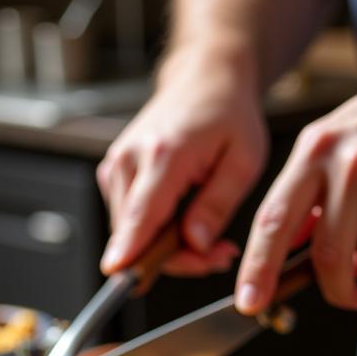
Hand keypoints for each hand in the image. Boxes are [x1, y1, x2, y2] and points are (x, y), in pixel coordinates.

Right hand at [98, 47, 268, 276]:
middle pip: (138, 236)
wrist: (204, 80)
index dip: (130, 249)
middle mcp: (131, 159)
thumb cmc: (228, 116)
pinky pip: (130, 224)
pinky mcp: (112, 174)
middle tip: (220, 253)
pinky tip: (185, 221)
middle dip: (178, 258)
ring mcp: (116, 166)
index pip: (142, 214)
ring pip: (133, 235)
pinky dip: (157, 233)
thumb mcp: (244, 161)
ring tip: (208, 234)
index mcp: (165, 154)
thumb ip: (217, 206)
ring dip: (170, 248)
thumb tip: (194, 244)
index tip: (117, 274)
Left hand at [235, 33, 356, 312]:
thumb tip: (290, 249)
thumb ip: (313, 194)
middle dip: (339, 289)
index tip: (248, 302)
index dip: (258, 268)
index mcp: (315, 151)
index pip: (274, 220)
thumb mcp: (343, 141)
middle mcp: (348, 162)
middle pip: (328, 257)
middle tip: (353, 294)